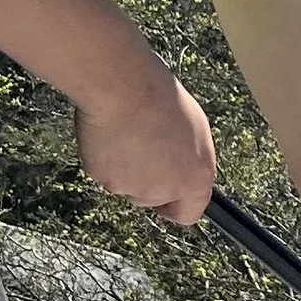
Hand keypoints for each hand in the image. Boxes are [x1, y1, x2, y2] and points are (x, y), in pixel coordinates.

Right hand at [74, 63, 216, 225]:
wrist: (124, 86)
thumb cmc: (161, 97)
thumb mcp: (192, 129)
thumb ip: (187, 159)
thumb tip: (179, 169)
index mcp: (196, 178)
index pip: (189, 214)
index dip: (177, 206)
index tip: (168, 199)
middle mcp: (165, 190)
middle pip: (152, 199)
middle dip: (147, 180)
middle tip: (144, 144)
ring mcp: (132, 187)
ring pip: (127, 186)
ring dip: (126, 167)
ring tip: (129, 131)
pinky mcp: (104, 178)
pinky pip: (104, 171)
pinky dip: (105, 156)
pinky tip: (110, 130)